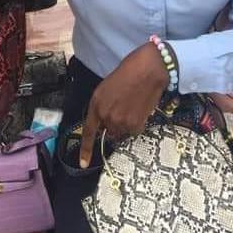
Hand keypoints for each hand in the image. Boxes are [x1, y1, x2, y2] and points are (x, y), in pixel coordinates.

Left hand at [79, 42, 168, 168]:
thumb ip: (104, 105)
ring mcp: (120, 122)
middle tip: (125, 106)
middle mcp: (106, 116)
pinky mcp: (135, 125)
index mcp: (96, 103)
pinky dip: (138, 123)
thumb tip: (107, 119)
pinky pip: (134, 131)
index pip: (88, 131)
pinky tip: (141, 108)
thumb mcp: (108, 86)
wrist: (149, 69)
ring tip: (134, 104)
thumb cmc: (129, 71)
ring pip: (122, 131)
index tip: (84, 163)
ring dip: (127, 123)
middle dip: (115, 123)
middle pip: (109, 131)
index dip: (86, 149)